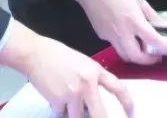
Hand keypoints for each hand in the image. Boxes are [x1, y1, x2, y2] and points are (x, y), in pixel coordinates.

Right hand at [0, 21, 134, 117]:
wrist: (35, 54)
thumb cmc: (57, 55)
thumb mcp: (83, 62)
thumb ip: (93, 78)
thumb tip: (96, 99)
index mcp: (96, 71)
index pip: (119, 88)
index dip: (127, 103)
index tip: (131, 113)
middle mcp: (87, 84)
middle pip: (101, 114)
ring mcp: (73, 94)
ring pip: (80, 117)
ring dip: (75, 115)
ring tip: (69, 104)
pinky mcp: (58, 101)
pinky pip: (63, 114)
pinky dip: (60, 111)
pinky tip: (55, 99)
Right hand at [74, 0, 166, 64]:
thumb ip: (151, 14)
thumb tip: (163, 25)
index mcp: (133, 20)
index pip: (153, 40)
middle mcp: (121, 32)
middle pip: (136, 57)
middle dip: (149, 61)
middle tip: (157, 55)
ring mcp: (109, 36)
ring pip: (124, 55)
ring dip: (136, 57)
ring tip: (144, 49)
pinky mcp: (101, 36)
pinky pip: (115, 45)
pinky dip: (125, 45)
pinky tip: (127, 35)